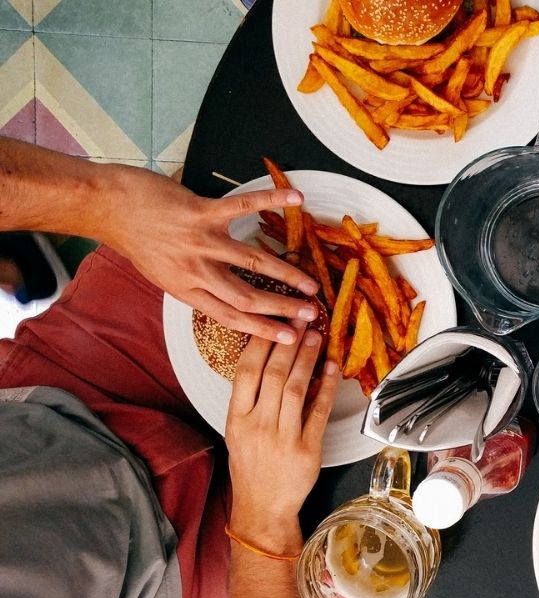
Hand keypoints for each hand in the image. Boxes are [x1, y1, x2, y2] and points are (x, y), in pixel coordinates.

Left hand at [100, 165, 318, 343]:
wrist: (108, 208)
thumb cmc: (136, 239)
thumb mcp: (162, 273)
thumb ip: (194, 283)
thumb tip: (223, 293)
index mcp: (186, 290)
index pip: (230, 316)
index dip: (263, 329)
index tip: (289, 338)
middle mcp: (195, 270)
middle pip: (246, 296)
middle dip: (282, 308)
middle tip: (310, 313)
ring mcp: (199, 241)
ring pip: (252, 262)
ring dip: (286, 273)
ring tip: (310, 282)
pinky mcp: (200, 212)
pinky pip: (242, 207)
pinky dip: (271, 200)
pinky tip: (296, 199)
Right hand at [225, 326, 337, 552]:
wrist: (262, 507)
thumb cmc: (251, 466)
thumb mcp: (238, 431)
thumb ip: (250, 399)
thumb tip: (270, 359)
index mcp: (237, 418)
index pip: (246, 371)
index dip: (261, 343)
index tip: (273, 321)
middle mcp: (258, 425)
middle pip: (274, 375)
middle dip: (289, 343)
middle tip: (301, 319)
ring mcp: (283, 437)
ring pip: (297, 388)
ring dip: (308, 359)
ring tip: (316, 337)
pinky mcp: (307, 449)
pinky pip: (319, 411)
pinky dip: (327, 387)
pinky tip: (333, 368)